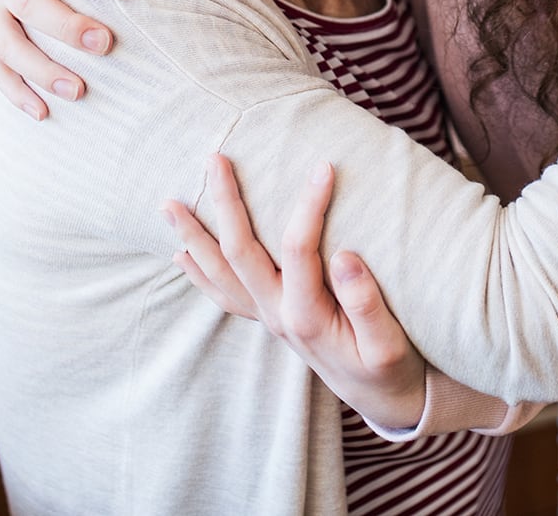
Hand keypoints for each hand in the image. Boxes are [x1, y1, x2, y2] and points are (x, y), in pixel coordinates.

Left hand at [163, 155, 426, 430]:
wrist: (381, 398)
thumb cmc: (389, 367)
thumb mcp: (389, 344)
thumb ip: (367, 304)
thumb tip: (344, 255)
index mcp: (307, 316)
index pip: (298, 249)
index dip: (309, 205)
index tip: (325, 166)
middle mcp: (276, 314)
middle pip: (239, 252)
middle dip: (225, 203)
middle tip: (215, 158)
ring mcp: (267, 317)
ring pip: (219, 274)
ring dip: (193, 238)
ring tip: (168, 205)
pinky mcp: (269, 318)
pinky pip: (224, 295)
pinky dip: (200, 273)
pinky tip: (183, 254)